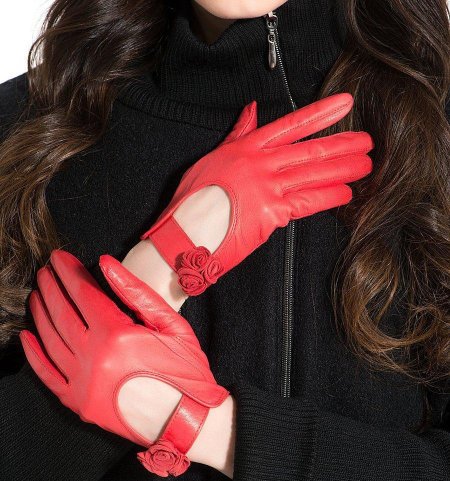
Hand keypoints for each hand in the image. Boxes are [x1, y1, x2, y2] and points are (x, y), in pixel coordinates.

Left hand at [20, 250, 229, 476]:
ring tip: (37, 296)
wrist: (187, 421)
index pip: (82, 294)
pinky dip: (34, 356)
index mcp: (116, 335)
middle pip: (61, 313)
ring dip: (40, 314)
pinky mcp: (79, 403)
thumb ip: (136, 292)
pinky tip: (28, 337)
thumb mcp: (172, 324)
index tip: (59, 258)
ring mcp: (82, 383)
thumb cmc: (185, 372)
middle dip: (50, 287)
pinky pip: (47, 376)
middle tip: (45, 271)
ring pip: (49, 341)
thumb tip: (106, 263)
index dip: (69, 272)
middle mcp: (93, 358)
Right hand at [143, 93, 372, 295]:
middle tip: (366, 141)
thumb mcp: (213, 158)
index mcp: (246, 148)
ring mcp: (267, 188)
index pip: (290, 126)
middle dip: (342, 145)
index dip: (320, 114)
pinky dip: (329, 197)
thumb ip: (237, 135)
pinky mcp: (272, 213)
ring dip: (343, 169)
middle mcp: (260, 163)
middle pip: (309, 151)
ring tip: (365, 165)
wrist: (184, 233)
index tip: (344, 105)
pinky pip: (308, 202)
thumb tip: (252, 111)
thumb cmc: (192, 199)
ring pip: (313, 174)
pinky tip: (347, 193)